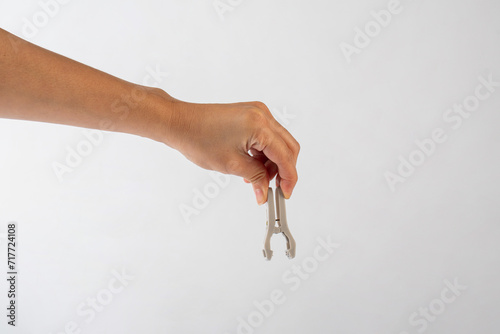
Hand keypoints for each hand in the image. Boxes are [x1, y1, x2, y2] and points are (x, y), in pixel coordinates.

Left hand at [163, 98, 299, 204]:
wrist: (179, 123)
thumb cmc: (198, 139)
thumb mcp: (231, 164)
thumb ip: (255, 178)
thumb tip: (265, 193)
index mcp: (260, 125)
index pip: (285, 155)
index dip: (289, 177)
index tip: (286, 193)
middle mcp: (262, 115)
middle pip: (288, 147)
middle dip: (284, 170)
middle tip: (276, 189)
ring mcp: (257, 112)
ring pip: (278, 142)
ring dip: (273, 162)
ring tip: (258, 179)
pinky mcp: (251, 114)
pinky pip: (267, 136)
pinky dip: (264, 152)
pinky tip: (253, 166)